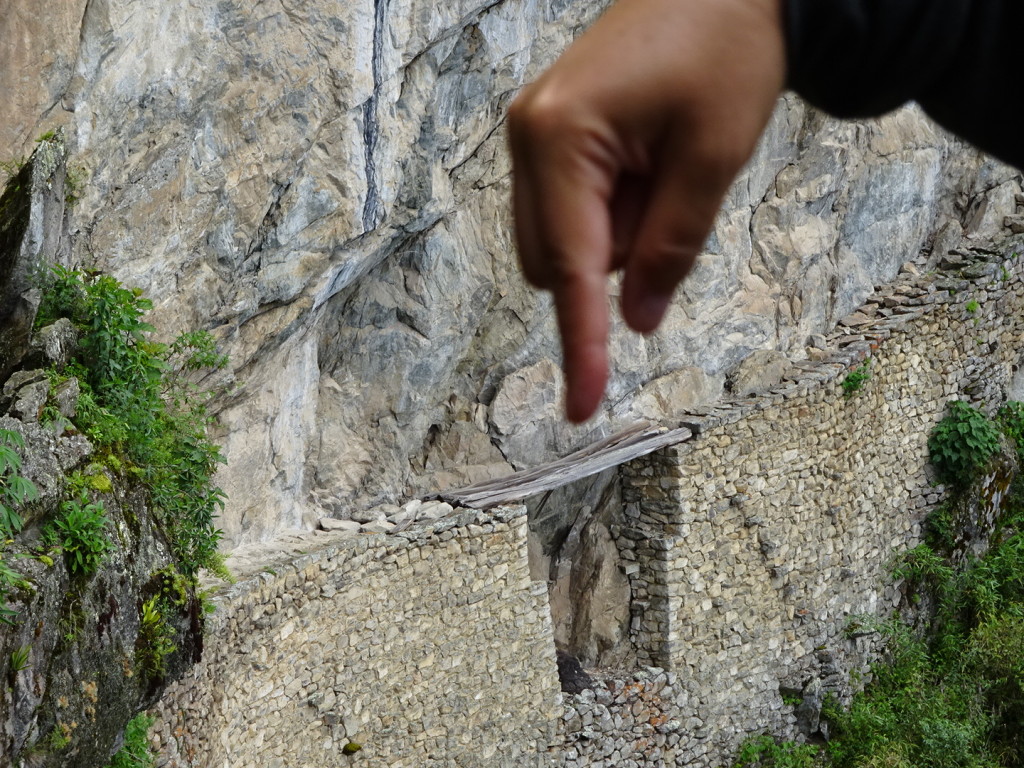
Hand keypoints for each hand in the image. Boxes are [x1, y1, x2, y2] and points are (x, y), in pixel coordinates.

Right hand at [508, 0, 784, 421]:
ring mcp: (531, 133)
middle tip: (674, 196)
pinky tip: (644, 164)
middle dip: (615, 259)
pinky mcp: (547, 134)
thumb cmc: (727, 49)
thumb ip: (671, 248)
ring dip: (614, 235)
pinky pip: (567, 210)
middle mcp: (527, 136)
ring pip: (561, 241)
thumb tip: (638, 322)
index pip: (572, 268)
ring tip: (663, 168)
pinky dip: (610, 212)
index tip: (582, 407)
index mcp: (560, 136)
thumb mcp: (714, 158)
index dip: (582, 343)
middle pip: (556, 262)